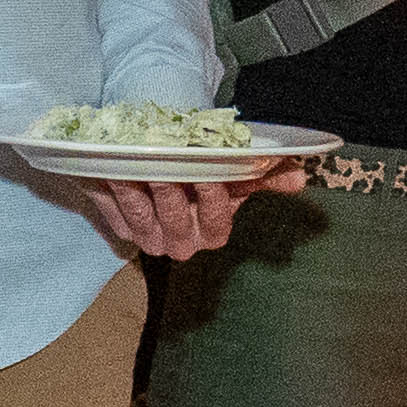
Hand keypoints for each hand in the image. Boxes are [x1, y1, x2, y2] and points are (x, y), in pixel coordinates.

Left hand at [85, 168, 302, 258]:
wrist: (166, 165)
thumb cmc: (205, 171)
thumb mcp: (236, 172)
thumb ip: (265, 175)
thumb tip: (298, 178)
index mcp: (211, 233)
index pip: (215, 221)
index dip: (213, 198)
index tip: (209, 173)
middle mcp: (180, 243)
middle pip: (176, 221)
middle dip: (171, 193)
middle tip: (166, 165)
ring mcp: (147, 237)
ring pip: (142, 216)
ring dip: (136, 190)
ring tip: (133, 162)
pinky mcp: (118, 225)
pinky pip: (112, 210)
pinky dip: (109, 189)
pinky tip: (108, 168)